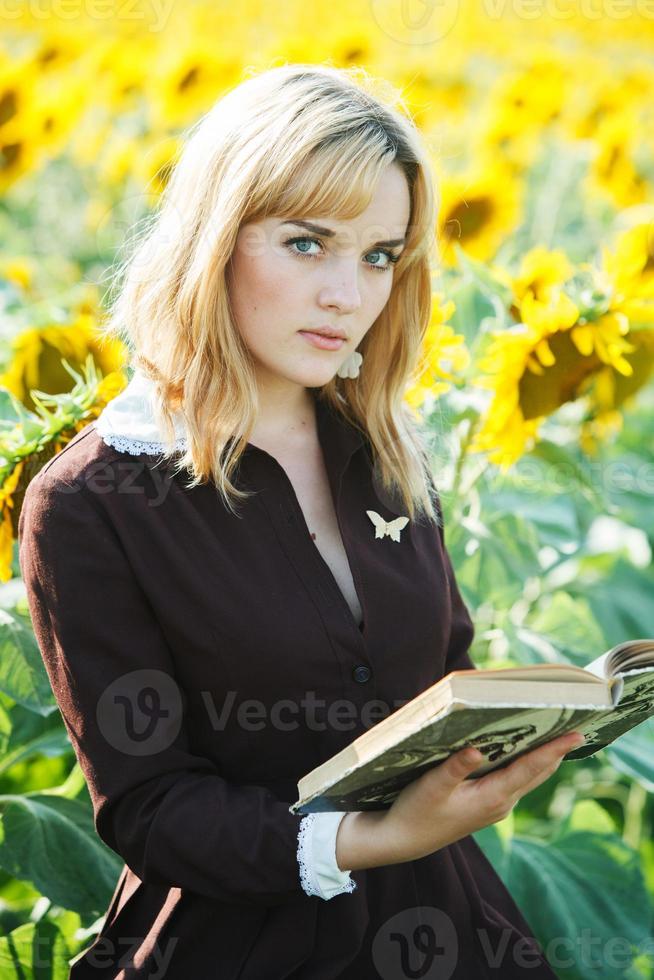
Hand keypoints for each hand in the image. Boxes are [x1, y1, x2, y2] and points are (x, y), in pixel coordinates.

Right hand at [335, 730, 584, 870]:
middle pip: (537, 771)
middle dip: (556, 749)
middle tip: (574, 723)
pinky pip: (516, 780)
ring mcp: (496, 806)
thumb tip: (478, 748)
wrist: (403, 840)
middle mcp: (501, 803)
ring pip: (528, 776)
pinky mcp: (486, 804)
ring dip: (543, 755)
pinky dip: (526, 762)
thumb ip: (456, 766)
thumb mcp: (433, 786)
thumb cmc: (416, 811)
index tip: (577, 735)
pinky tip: (522, 747)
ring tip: (557, 730)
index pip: (531, 768)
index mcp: (493, 797)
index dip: (554, 749)